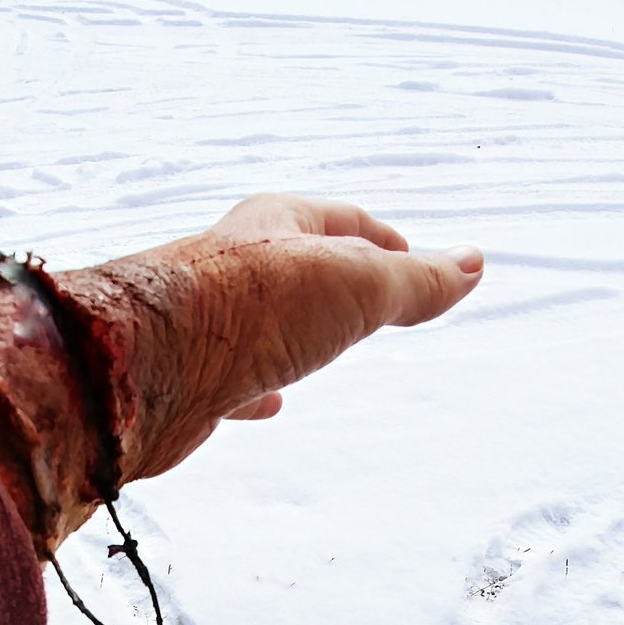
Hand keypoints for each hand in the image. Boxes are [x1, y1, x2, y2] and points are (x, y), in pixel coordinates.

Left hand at [0, 194, 482, 553]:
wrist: (149, 367)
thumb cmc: (254, 307)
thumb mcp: (356, 285)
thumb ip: (414, 283)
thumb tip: (474, 265)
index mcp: (274, 226)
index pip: (343, 221)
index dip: (385, 239)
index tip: (414, 259)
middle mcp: (234, 264)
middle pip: (298, 267)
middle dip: (337, 282)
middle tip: (371, 302)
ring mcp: (205, 320)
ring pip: (263, 321)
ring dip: (296, 332)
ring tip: (322, 349)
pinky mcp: (184, 372)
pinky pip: (231, 374)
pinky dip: (259, 385)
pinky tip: (269, 403)